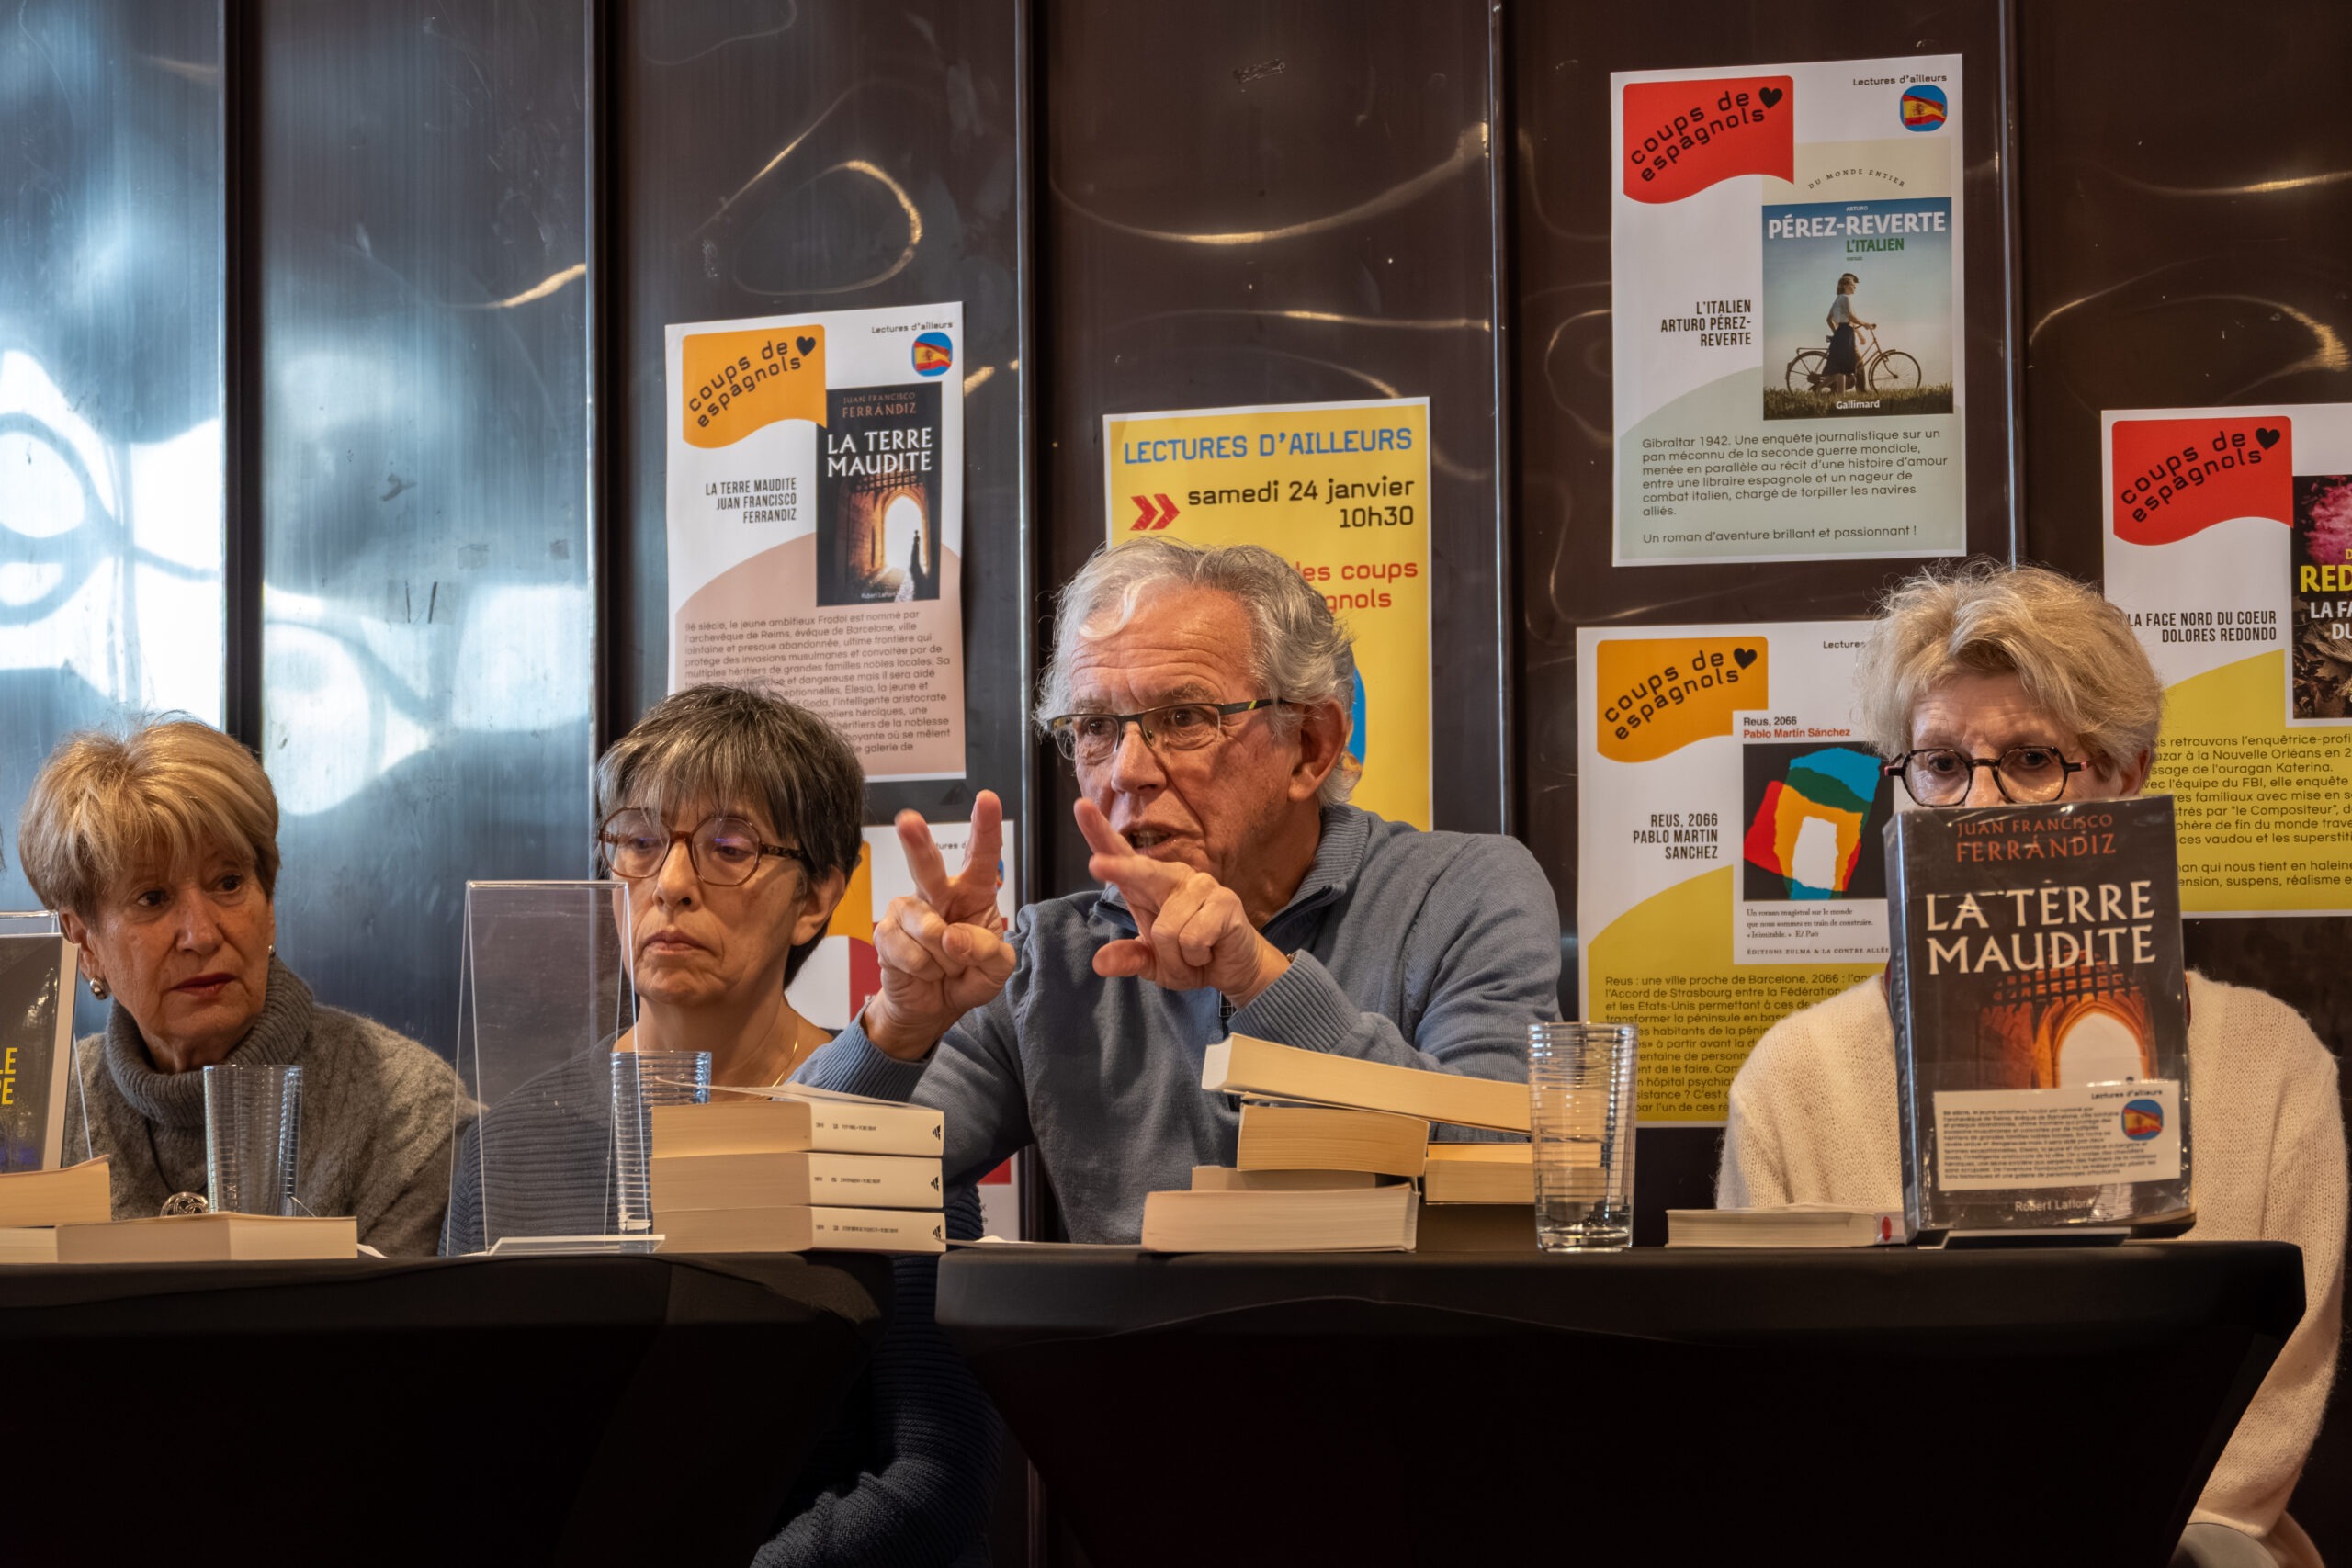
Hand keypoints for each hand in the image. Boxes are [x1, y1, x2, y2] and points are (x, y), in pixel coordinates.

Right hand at [864, 792, 1015, 1060]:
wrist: (932, 1007)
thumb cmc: (968, 976)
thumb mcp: (997, 970)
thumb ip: (990, 952)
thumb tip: (952, 936)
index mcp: (974, 891)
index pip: (982, 856)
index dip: (985, 828)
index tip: (987, 799)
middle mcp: (938, 893)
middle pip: (927, 865)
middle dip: (917, 842)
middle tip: (908, 821)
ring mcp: (908, 910)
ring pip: (926, 926)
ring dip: (943, 957)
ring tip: (945, 966)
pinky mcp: (885, 933)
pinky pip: (907, 951)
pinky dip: (923, 969)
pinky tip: (923, 971)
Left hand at [1075, 799, 1288, 1003]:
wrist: (1233, 969)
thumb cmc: (1190, 956)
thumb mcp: (1153, 963)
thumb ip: (1129, 959)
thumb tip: (1100, 963)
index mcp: (1147, 885)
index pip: (1121, 855)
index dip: (1100, 832)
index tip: (1082, 807)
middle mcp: (1173, 877)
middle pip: (1140, 872)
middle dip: (1118, 869)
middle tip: (1095, 865)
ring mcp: (1201, 885)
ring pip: (1167, 930)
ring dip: (1177, 957)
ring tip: (1193, 954)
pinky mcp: (1225, 900)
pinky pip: (1192, 940)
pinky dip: (1196, 957)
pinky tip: (1210, 950)